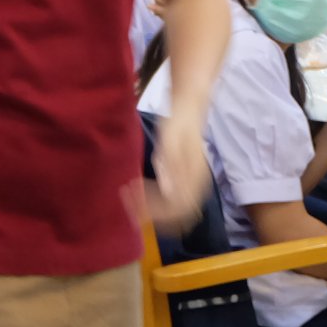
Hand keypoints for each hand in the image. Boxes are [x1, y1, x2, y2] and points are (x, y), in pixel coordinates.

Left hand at [138, 111, 209, 231]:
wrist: (187, 113)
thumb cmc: (177, 125)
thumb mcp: (169, 143)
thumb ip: (170, 167)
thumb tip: (169, 192)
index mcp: (195, 177)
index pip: (177, 207)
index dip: (155, 211)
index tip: (134, 204)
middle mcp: (197, 185)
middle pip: (176, 213)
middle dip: (152, 214)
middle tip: (129, 206)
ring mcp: (192, 184)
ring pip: (174, 209)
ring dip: (152, 209)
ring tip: (130, 198)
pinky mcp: (185, 181)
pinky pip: (171, 200)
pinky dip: (154, 201)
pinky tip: (139, 191)